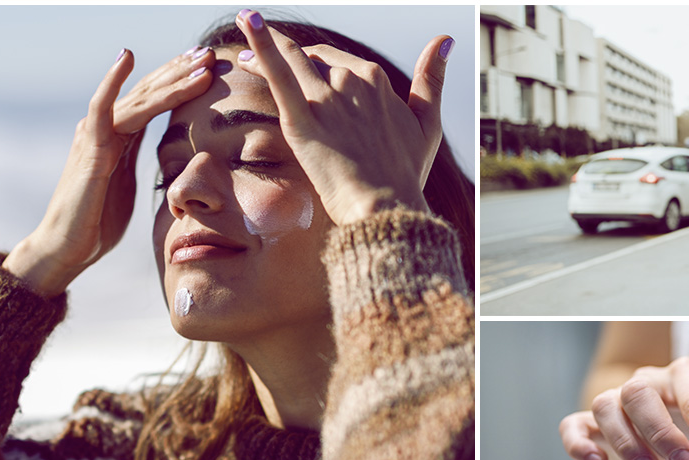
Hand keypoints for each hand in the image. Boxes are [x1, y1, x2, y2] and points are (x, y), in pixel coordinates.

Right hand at [4, 47, 214, 296]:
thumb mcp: (128, 184)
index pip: (155, 100)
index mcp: (120, 136)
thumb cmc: (97, 221)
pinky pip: (102, 108)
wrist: (67, 247)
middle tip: (210, 53)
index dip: (181, 82)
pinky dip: (113, 81)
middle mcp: (107, 128)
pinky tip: (127, 57)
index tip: (209, 67)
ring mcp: (96, 135)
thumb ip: (140, 161)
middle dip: (180, 71)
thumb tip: (168, 157)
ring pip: (139, 98)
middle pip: (149, 91)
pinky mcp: (90, 148)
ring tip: (198, 61)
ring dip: (171, 79)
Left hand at [234, 9, 450, 224]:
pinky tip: (246, 22)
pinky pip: (278, 73)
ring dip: (264, 45)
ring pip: (291, 60)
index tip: (301, 64)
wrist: (385, 208)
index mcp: (376, 80)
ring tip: (242, 38)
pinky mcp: (302, 119)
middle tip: (256, 56)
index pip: (338, 61)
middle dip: (288, 58)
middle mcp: (352, 81)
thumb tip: (446, 40)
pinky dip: (261, 45)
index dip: (317, 62)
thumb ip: (432, 79)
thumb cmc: (406, 175)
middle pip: (312, 61)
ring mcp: (326, 99)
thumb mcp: (427, 123)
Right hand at [559, 357, 688, 459]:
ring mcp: (617, 400)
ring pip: (606, 406)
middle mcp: (646, 382)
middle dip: (660, 431)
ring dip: (625, 442)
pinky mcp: (594, 422)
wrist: (674, 417)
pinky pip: (574, 424)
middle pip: (638, 393)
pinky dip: (579, 443)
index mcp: (684, 375)